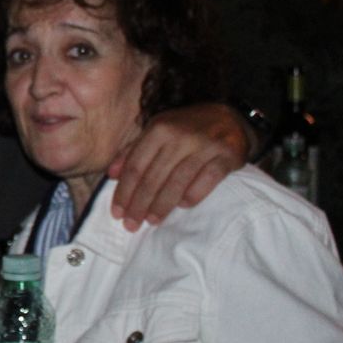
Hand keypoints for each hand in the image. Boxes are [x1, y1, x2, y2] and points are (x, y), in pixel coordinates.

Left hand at [107, 102, 251, 230]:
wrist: (231, 117)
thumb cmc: (186, 128)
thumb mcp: (157, 131)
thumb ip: (133, 151)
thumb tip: (112, 175)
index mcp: (159, 128)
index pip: (135, 166)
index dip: (124, 192)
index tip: (117, 213)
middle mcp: (180, 136)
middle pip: (153, 178)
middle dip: (139, 205)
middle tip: (131, 225)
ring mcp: (205, 146)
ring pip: (177, 184)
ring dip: (161, 206)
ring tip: (151, 221)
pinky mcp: (226, 156)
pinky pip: (205, 183)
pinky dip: (192, 197)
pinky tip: (182, 207)